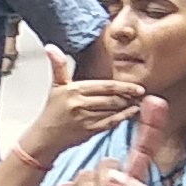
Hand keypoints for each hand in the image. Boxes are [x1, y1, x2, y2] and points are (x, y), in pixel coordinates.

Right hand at [21, 45, 142, 162]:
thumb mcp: (56, 86)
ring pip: (113, 110)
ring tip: (139, 102)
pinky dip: (123, 117)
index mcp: (74, 90)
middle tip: (141, 94)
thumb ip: (59, 66)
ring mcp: (84, 118)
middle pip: (112, 98)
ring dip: (128, 106)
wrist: (44, 137)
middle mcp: (79, 103)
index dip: (124, 86)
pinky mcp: (88, 131)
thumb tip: (50, 47)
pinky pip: (110, 122)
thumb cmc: (52, 111)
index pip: (105, 86)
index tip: (138, 87)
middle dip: (128, 96)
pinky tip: (132, 112)